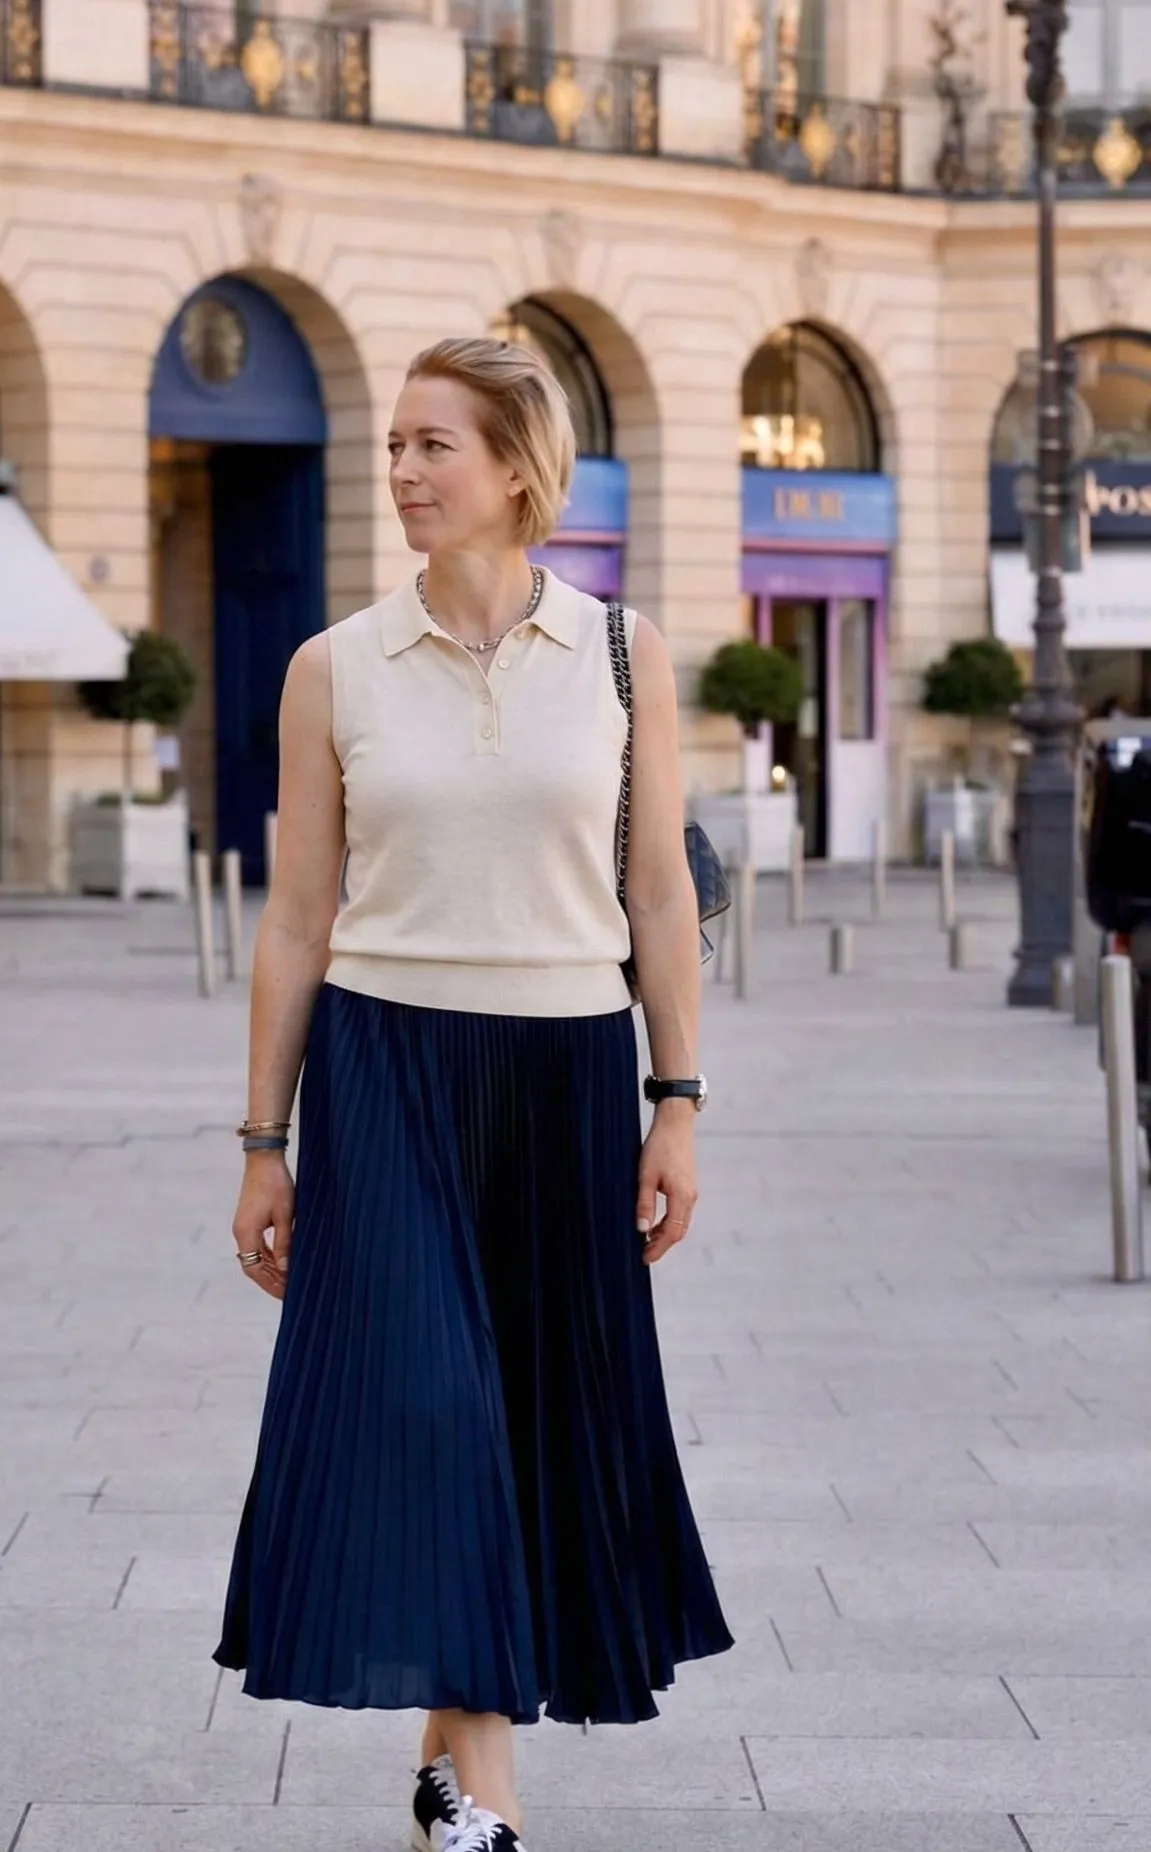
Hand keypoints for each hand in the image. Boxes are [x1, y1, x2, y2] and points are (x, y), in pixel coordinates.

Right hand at [232, 1153, 295, 1300]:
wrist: (264, 1159)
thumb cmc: (276, 1183)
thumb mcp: (285, 1215)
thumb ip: (284, 1242)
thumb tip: (286, 1268)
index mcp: (246, 1232)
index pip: (254, 1268)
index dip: (270, 1284)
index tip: (286, 1294)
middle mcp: (241, 1232)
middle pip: (252, 1265)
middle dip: (270, 1280)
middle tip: (289, 1292)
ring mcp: (243, 1226)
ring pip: (255, 1256)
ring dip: (270, 1270)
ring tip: (287, 1281)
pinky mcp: (248, 1220)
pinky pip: (257, 1246)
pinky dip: (269, 1257)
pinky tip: (282, 1263)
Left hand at [636, 1103, 698, 1265]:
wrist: (675, 1124)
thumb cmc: (659, 1147)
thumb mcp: (646, 1176)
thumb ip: (645, 1204)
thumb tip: (641, 1229)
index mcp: (682, 1197)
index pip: (672, 1233)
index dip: (658, 1248)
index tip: (645, 1258)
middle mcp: (691, 1197)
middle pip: (679, 1231)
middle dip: (663, 1244)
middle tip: (644, 1253)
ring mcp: (692, 1191)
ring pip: (681, 1222)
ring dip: (666, 1233)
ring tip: (647, 1239)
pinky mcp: (688, 1185)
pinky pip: (681, 1212)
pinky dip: (669, 1222)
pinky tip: (655, 1221)